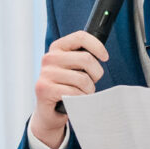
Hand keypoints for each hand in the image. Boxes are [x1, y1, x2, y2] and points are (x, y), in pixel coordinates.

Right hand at [31, 31, 109, 146]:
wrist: (49, 111)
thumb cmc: (66, 88)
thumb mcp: (73, 68)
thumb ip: (83, 58)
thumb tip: (101, 54)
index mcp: (57, 48)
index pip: (80, 37)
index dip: (97, 46)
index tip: (105, 57)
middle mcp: (49, 58)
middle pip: (86, 59)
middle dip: (96, 74)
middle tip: (92, 82)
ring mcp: (45, 73)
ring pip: (82, 79)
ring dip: (89, 90)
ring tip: (83, 93)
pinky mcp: (44, 89)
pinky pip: (74, 93)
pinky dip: (80, 99)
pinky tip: (76, 101)